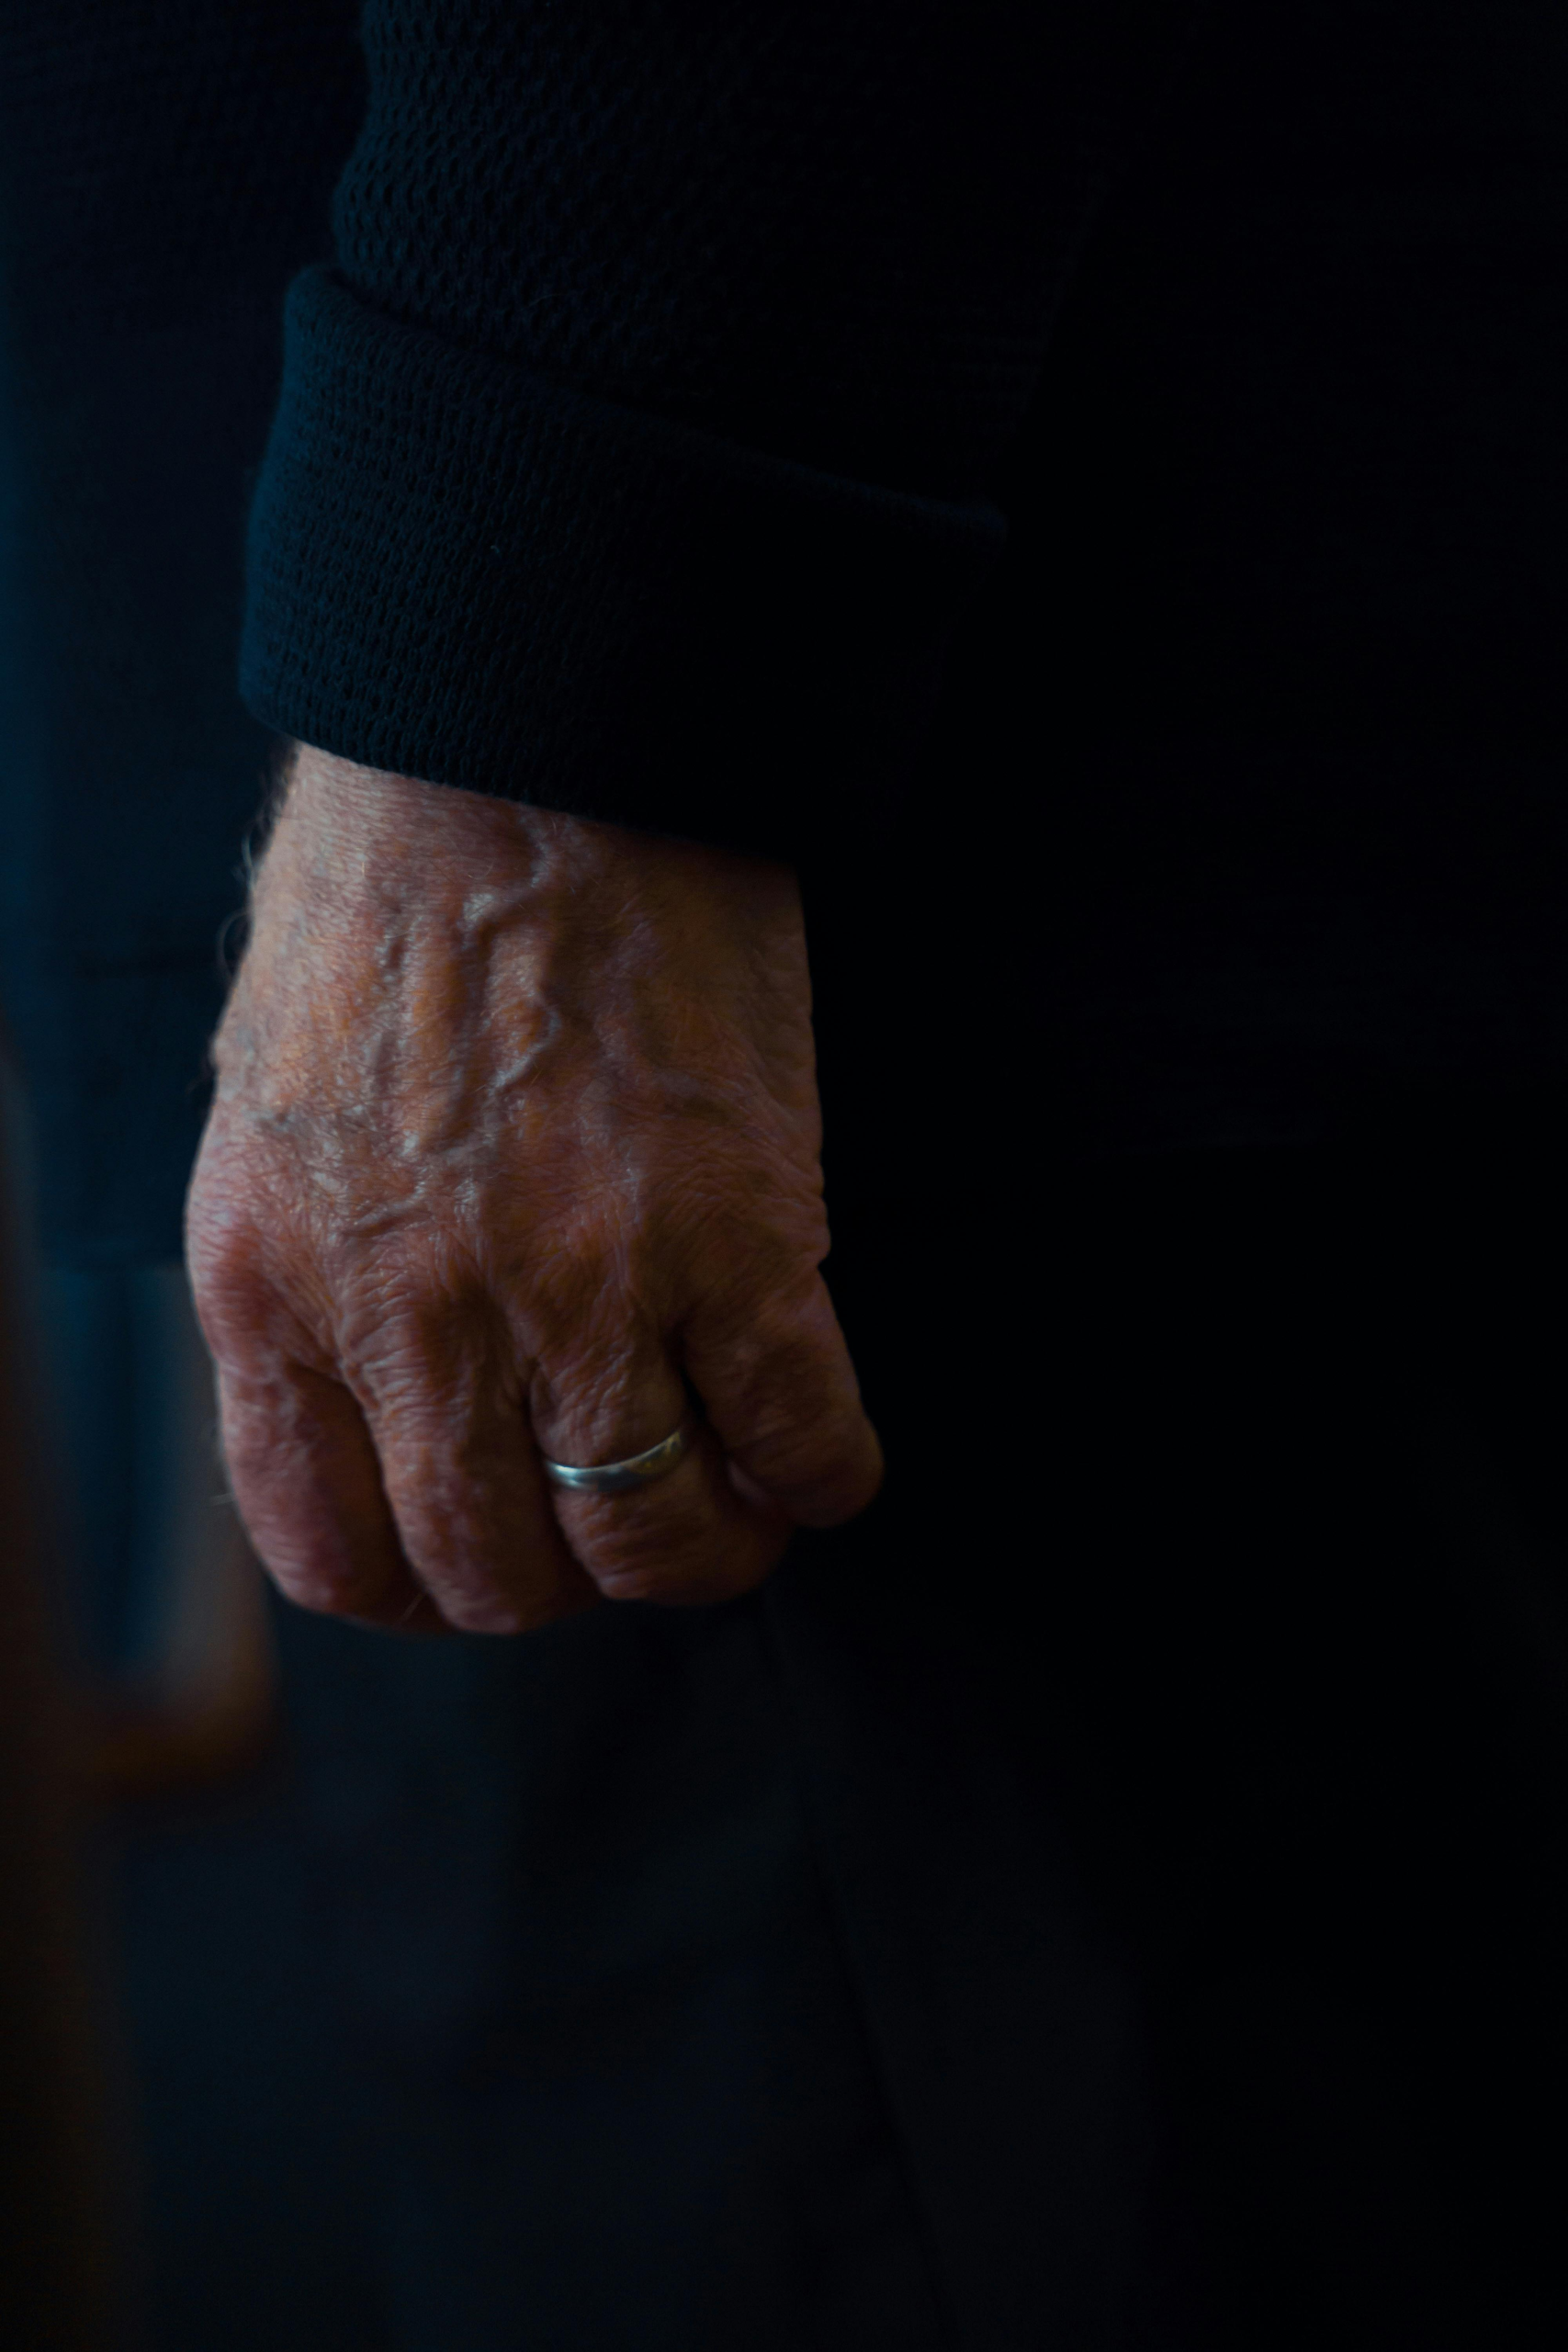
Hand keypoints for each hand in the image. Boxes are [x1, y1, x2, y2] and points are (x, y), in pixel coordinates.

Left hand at [185, 747, 881, 1632]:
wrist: (528, 748)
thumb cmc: (394, 903)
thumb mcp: (271, 1114)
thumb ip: (314, 1279)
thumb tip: (387, 1400)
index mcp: (274, 1285)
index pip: (335, 1554)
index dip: (429, 1590)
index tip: (491, 1562)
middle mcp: (412, 1317)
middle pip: (506, 1574)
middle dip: (576, 1581)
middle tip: (627, 1523)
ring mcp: (579, 1286)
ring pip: (654, 1536)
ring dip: (710, 1551)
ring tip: (741, 1508)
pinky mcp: (736, 1235)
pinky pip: (799, 1440)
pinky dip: (825, 1477)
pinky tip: (822, 1454)